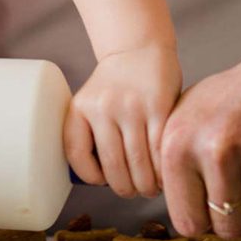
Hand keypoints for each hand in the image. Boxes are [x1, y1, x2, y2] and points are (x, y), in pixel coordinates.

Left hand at [65, 43, 181, 197]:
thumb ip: (94, 135)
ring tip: (152, 186)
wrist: (139, 49)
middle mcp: (102, 107)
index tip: (103, 181)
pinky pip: (160, 151)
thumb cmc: (116, 86)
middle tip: (136, 191)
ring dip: (148, 184)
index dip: (91, 176)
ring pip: (140, 164)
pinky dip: (163, 170)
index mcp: (80, 107)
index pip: (76, 154)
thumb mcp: (93, 104)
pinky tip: (165, 172)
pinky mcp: (158, 107)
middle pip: (114, 167)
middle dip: (127, 189)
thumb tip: (102, 181)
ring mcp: (130, 107)